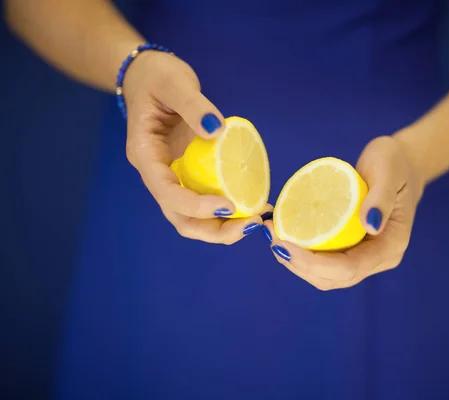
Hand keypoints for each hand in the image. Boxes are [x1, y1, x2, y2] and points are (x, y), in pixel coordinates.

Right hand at [123, 51, 267, 242]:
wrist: (148, 75)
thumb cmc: (157, 76)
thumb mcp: (174, 83)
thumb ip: (194, 105)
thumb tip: (218, 130)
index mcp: (145, 155)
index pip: (167, 193)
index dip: (196, 206)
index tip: (230, 204)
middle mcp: (158, 174)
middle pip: (181, 218)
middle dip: (215, 230)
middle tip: (252, 224)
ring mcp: (173, 176)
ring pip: (194, 217)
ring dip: (225, 226)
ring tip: (258, 219)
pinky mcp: (189, 174)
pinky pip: (207, 199)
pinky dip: (229, 209)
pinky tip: (256, 204)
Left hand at [263, 135, 424, 289]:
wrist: (401, 165)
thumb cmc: (394, 163)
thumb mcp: (388, 170)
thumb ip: (381, 196)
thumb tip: (369, 225)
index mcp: (391, 245)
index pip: (349, 268)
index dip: (313, 263)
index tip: (284, 243)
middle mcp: (379, 259)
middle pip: (334, 278)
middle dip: (299, 264)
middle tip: (271, 238)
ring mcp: (366, 257)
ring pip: (326, 276)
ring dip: (296, 262)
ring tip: (272, 236)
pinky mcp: (352, 250)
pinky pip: (324, 262)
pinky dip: (302, 253)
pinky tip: (284, 234)